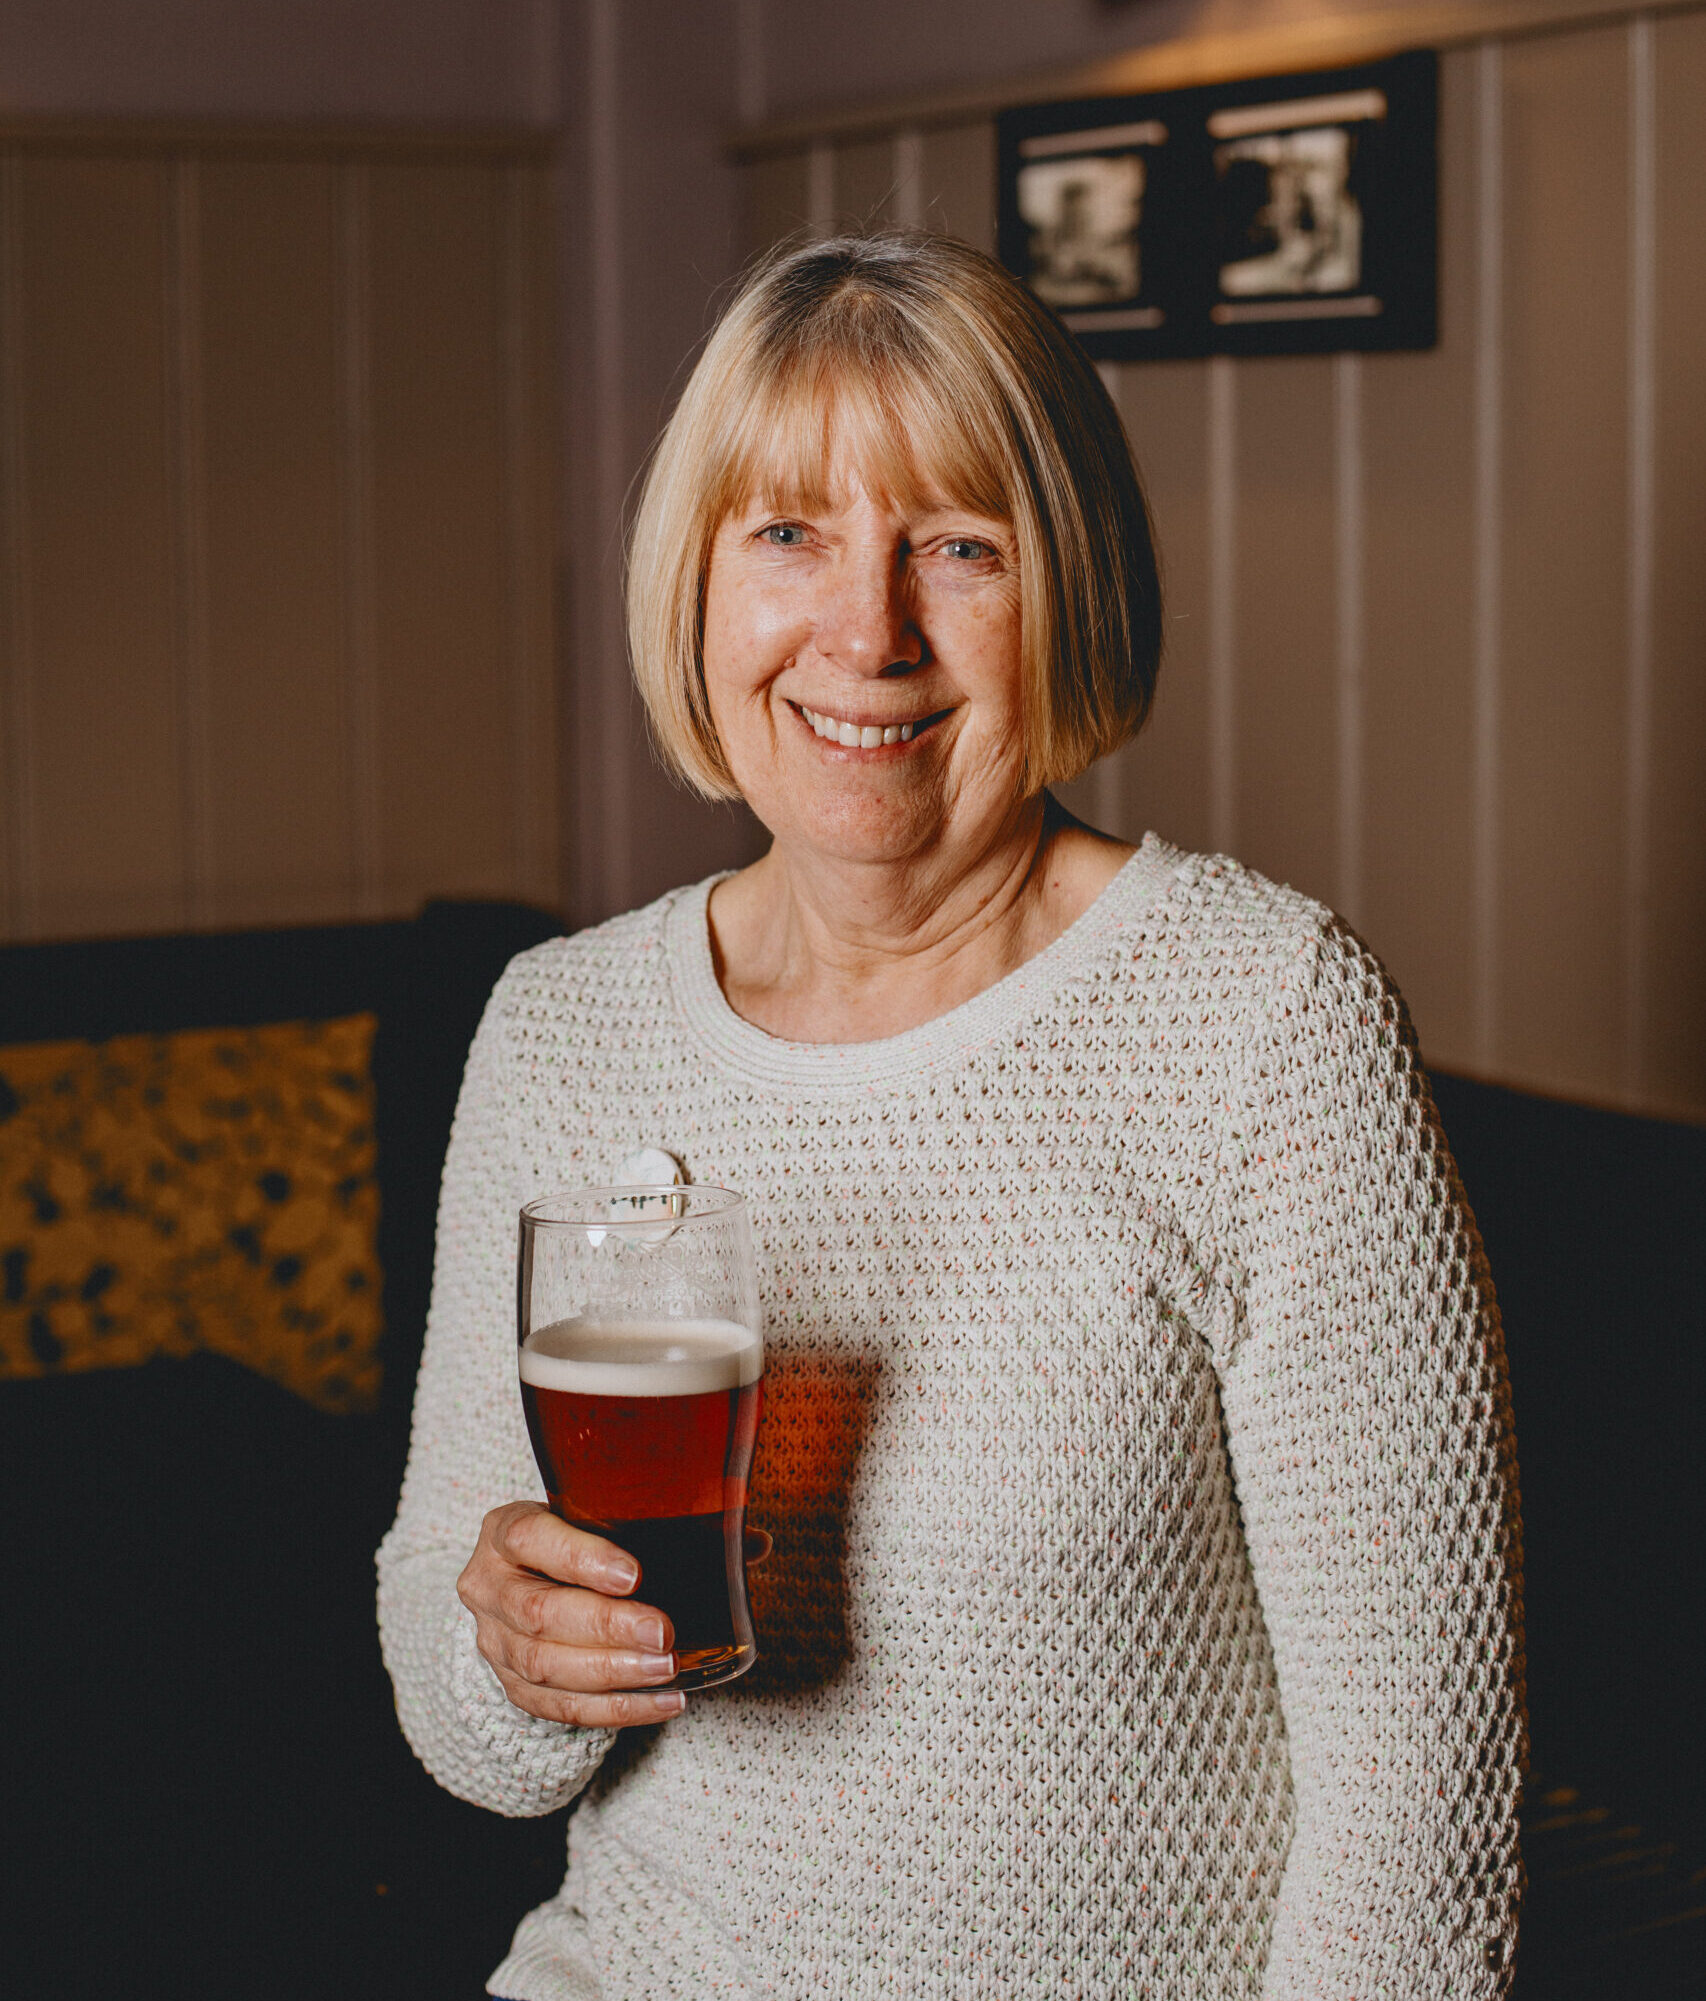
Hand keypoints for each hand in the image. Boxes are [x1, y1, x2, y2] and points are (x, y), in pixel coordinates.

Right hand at [458, 1501, 685, 1726]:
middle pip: (539, 1613)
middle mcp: (489, 1588)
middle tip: (660, 1632)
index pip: (530, 1539)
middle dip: (606, 1627)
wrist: (530, 1578)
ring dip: (613, 1673)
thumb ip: (614, 1523)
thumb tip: (685, 1541)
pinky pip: (561, 1707)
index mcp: (502, 1533)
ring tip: (664, 1668)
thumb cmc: (569, 1538)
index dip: (581, 1558)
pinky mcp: (512, 1686)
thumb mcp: (580, 1513)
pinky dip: (615, 1708)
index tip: (633, 1575)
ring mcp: (495, 1642)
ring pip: (545, 1667)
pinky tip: (661, 1701)